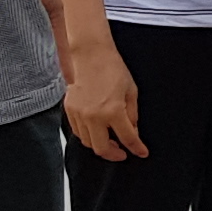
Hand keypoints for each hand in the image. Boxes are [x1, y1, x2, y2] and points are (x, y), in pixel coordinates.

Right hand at [64, 45, 146, 161]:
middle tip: (122, 153)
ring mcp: (79, 114)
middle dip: (114, 155)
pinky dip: (88, 135)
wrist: (91, 55)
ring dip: (100, 145)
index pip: (128, 138)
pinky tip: (97, 130)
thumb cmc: (113, 70)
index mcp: (113, 111)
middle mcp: (94, 116)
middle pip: (102, 149)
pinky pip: (78, 132)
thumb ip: (133, 115)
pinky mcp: (70, 110)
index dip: (137, 149)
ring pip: (88, 143)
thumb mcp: (131, 92)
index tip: (142, 153)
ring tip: (109, 140)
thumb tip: (134, 132)